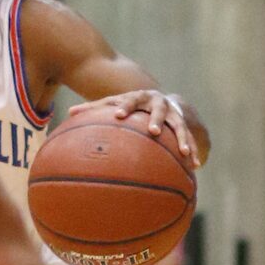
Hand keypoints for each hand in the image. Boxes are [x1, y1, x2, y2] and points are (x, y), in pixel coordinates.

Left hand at [70, 90, 199, 167]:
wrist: (161, 98)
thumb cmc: (131, 104)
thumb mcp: (114, 103)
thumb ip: (94, 108)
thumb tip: (69, 113)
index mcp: (139, 97)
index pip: (130, 100)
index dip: (125, 107)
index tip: (118, 116)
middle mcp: (158, 103)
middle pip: (159, 110)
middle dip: (156, 119)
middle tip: (152, 130)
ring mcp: (173, 114)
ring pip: (179, 126)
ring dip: (182, 138)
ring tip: (185, 153)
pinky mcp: (184, 125)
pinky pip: (190, 139)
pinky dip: (193, 152)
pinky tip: (196, 166)